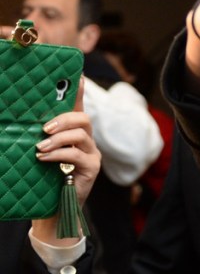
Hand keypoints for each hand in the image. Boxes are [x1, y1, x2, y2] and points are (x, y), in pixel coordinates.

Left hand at [32, 77, 100, 245]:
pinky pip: (77, 154)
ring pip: (82, 134)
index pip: (78, 108)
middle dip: (63, 119)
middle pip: (83, 118)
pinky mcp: (92, 168)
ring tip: (40, 147)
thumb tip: (22, 124)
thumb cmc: (44, 179)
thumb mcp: (41, 154)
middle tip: (44, 128)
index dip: (79, 92)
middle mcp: (86, 141)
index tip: (77, 76)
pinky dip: (58, 154)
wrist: (53, 209)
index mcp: (74, 134)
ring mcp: (92, 154)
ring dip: (58, 139)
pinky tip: (44, 158)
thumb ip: (39, 139)